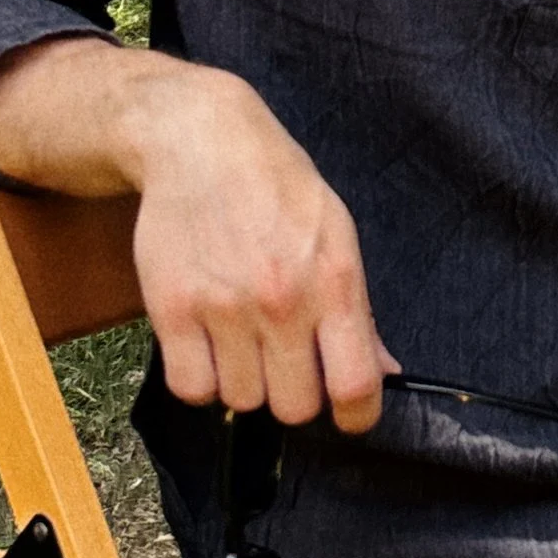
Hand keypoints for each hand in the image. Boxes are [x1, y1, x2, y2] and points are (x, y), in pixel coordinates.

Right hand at [121, 62, 393, 431]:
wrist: (200, 141)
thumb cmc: (276, 186)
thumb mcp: (336, 234)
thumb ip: (358, 311)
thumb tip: (385, 372)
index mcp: (335, 281)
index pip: (355, 386)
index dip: (355, 416)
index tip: (348, 415)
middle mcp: (282, 300)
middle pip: (293, 406)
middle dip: (293, 394)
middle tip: (284, 363)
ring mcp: (224, 307)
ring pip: (240, 400)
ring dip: (244, 382)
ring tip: (241, 340)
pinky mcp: (172, 309)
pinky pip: (191, 387)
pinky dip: (200, 378)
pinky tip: (208, 345)